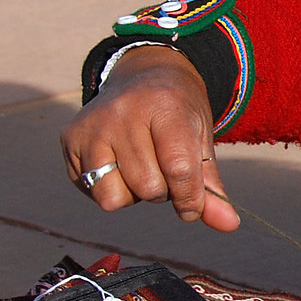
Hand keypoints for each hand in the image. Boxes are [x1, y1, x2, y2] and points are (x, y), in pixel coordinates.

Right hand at [60, 47, 239, 230]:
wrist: (143, 75)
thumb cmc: (179, 114)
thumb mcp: (201, 141)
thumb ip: (211, 186)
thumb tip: (230, 225)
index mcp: (164, 105)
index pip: (179, 169)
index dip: (190, 198)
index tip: (192, 206)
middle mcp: (122, 112)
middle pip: (148, 188)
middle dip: (163, 191)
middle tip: (163, 168)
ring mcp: (92, 125)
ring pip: (115, 198)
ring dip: (134, 194)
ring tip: (141, 167)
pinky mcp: (70, 138)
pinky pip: (92, 192)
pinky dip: (110, 190)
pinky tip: (118, 165)